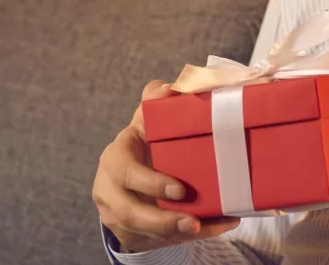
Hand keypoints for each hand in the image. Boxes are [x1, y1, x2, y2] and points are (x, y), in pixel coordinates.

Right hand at [92, 80, 240, 253]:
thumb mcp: (148, 119)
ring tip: (200, 228)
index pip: (126, 172)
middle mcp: (110, 190)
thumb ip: (156, 102)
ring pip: (142, 231)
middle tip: (192, 219)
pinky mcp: (131, 233)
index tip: (180, 189)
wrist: (132, 170)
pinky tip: (218, 226)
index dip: (151, 182)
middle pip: (129, 211)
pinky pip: (159, 241)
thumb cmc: (147, 140)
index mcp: (116, 158)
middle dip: (161, 219)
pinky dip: (190, 236)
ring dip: (173, 232)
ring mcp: (117, 215)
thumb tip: (170, 87)